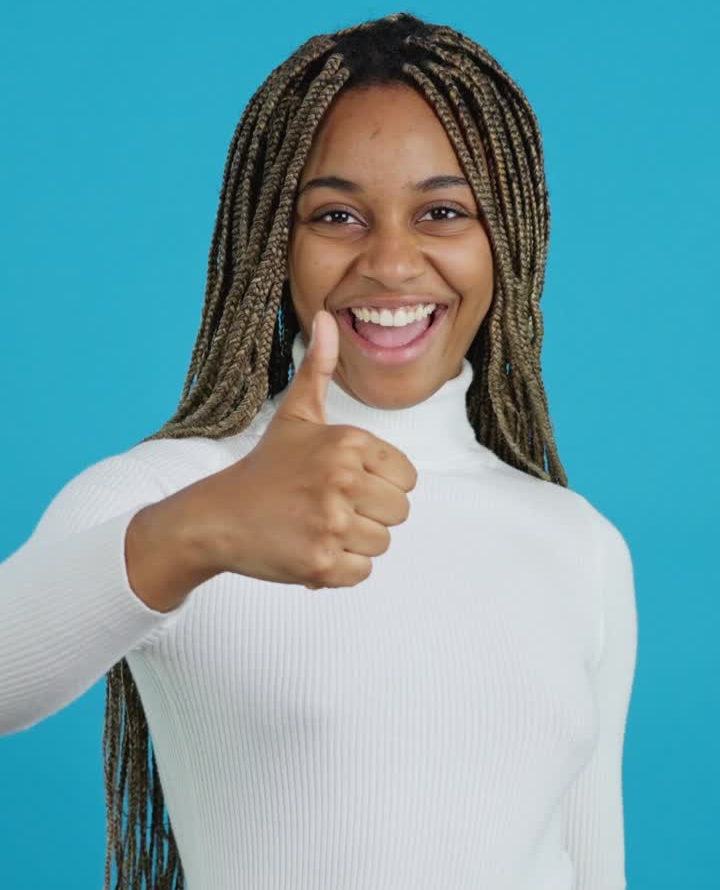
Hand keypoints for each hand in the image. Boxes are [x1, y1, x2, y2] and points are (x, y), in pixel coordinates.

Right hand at [197, 309, 417, 588]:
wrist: (216, 517)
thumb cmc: (266, 468)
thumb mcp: (296, 415)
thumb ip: (319, 369)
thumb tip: (327, 316)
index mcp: (347, 442)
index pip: (406, 478)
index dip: (379, 485)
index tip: (342, 484)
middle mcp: (342, 479)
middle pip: (399, 513)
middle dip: (368, 517)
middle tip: (326, 509)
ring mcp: (331, 522)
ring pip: (381, 544)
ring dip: (352, 544)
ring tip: (315, 528)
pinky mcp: (321, 562)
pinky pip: (360, 573)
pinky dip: (337, 571)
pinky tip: (308, 550)